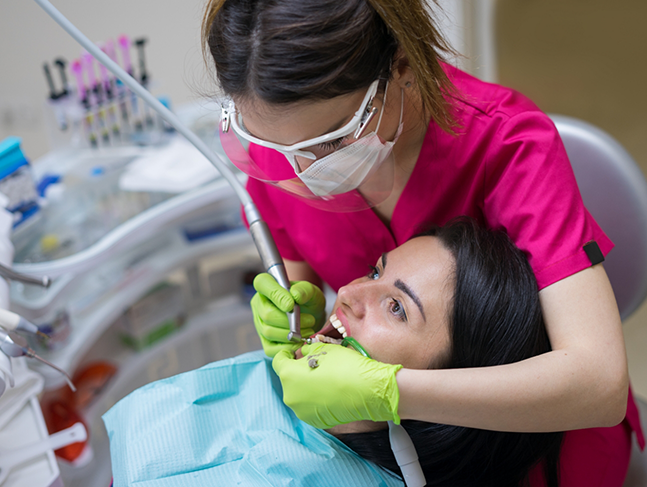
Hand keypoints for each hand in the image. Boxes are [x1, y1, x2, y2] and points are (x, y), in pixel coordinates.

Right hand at [251, 273, 325, 356]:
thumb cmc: (308, 300)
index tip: (291, 305)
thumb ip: (304, 290)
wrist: (313, 315)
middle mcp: (259, 303)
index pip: (262, 283)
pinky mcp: (264, 340)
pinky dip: (287, 347)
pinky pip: (270, 348)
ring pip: (268, 331)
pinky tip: (299, 342)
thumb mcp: (311, 291)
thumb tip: (295, 295)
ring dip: (291, 334)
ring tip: (308, 330)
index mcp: (267, 284)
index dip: (276, 295)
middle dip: (291, 321)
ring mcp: (259, 323)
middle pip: (267, 314)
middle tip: (310, 320)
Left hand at [272, 342, 402, 428]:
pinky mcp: (314, 421)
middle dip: (298, 371)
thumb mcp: (323, 348)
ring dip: (307, 386)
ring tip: (325, 378)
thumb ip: (306, 350)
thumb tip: (301, 354)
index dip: (286, 354)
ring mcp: (302, 411)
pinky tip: (330, 391)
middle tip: (315, 364)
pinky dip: (316, 399)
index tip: (293, 352)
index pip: (278, 361)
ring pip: (299, 394)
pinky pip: (310, 406)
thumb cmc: (345, 366)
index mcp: (288, 375)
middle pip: (289, 379)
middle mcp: (290, 396)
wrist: (367, 391)